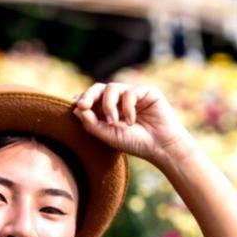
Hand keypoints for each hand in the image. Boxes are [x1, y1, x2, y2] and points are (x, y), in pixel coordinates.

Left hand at [72, 81, 193, 169]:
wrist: (161, 147)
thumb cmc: (135, 143)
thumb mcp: (109, 135)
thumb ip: (91, 123)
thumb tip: (76, 108)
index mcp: (109, 109)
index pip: (92, 98)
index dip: (83, 99)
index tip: (78, 107)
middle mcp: (119, 100)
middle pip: (99, 88)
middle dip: (89, 96)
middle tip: (84, 106)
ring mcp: (133, 94)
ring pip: (112, 88)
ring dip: (108, 105)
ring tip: (113, 122)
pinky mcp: (146, 91)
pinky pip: (129, 92)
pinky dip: (127, 107)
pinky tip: (132, 121)